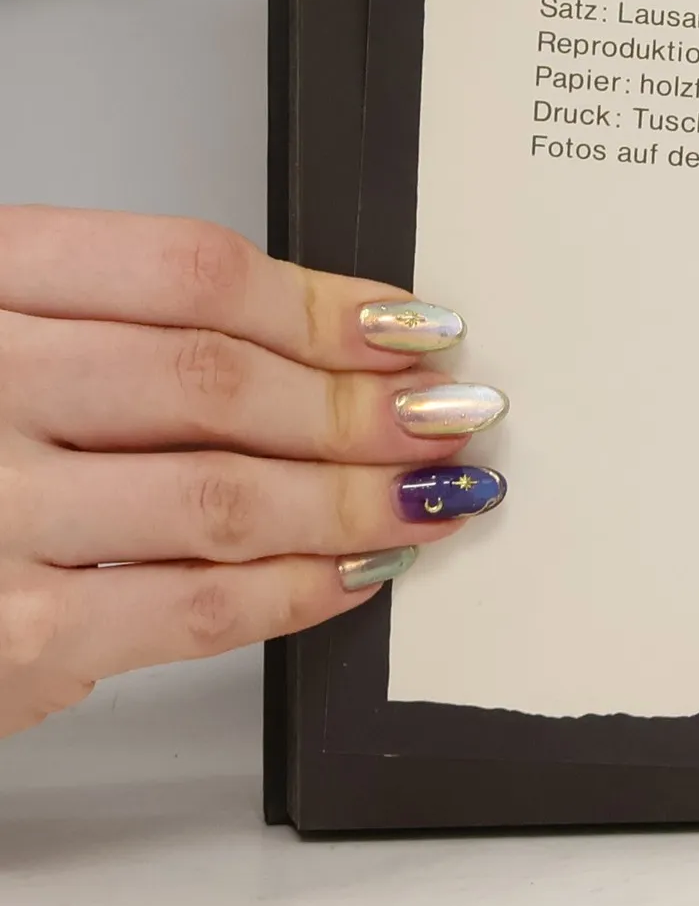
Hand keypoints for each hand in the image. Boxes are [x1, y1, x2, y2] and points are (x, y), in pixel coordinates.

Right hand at [0, 206, 506, 737]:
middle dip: (357, 406)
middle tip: (448, 416)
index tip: (410, 329)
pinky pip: (190, 609)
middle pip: (214, 382)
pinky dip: (296, 591)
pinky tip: (357, 570)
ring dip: (353, 498)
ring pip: (220, 496)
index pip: (187, 271)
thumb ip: (133, 326)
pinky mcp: (7, 635)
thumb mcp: (14, 339)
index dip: (322, 302)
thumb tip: (338, 343)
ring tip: (433, 494)